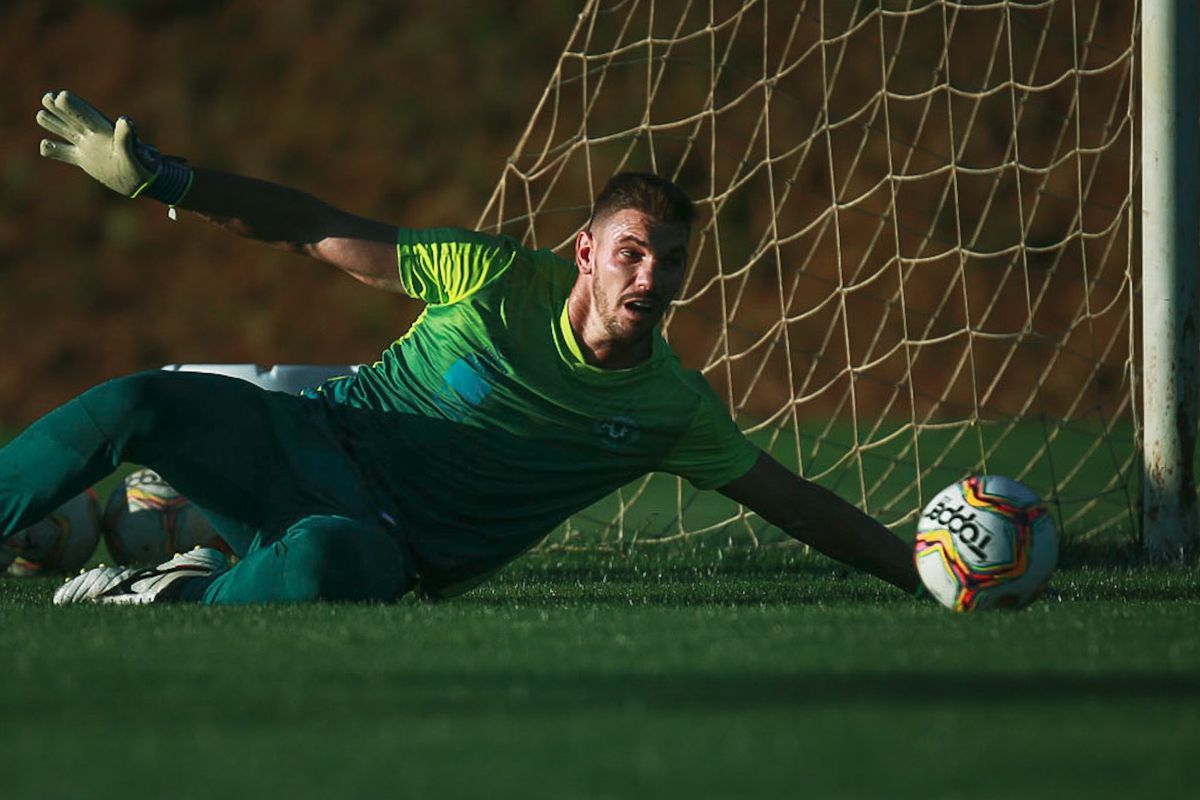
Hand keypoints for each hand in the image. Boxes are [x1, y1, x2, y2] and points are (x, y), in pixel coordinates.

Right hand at [37, 90, 191, 204]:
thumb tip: (125, 120)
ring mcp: (86, 147)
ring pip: (64, 130)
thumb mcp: (136, 154)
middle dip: (58, 108)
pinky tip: (45, 146)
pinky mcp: (84, 160)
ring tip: (41, 115)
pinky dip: (52, 150)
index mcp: (103, 131)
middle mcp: (93, 136)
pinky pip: (63, 153)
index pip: (85, 114)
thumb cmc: (142, 167)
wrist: (142, 182)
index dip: (73, 105)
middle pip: (71, 117)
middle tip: (48, 97)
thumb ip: (127, 138)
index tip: (59, 95)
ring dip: (52, 122)